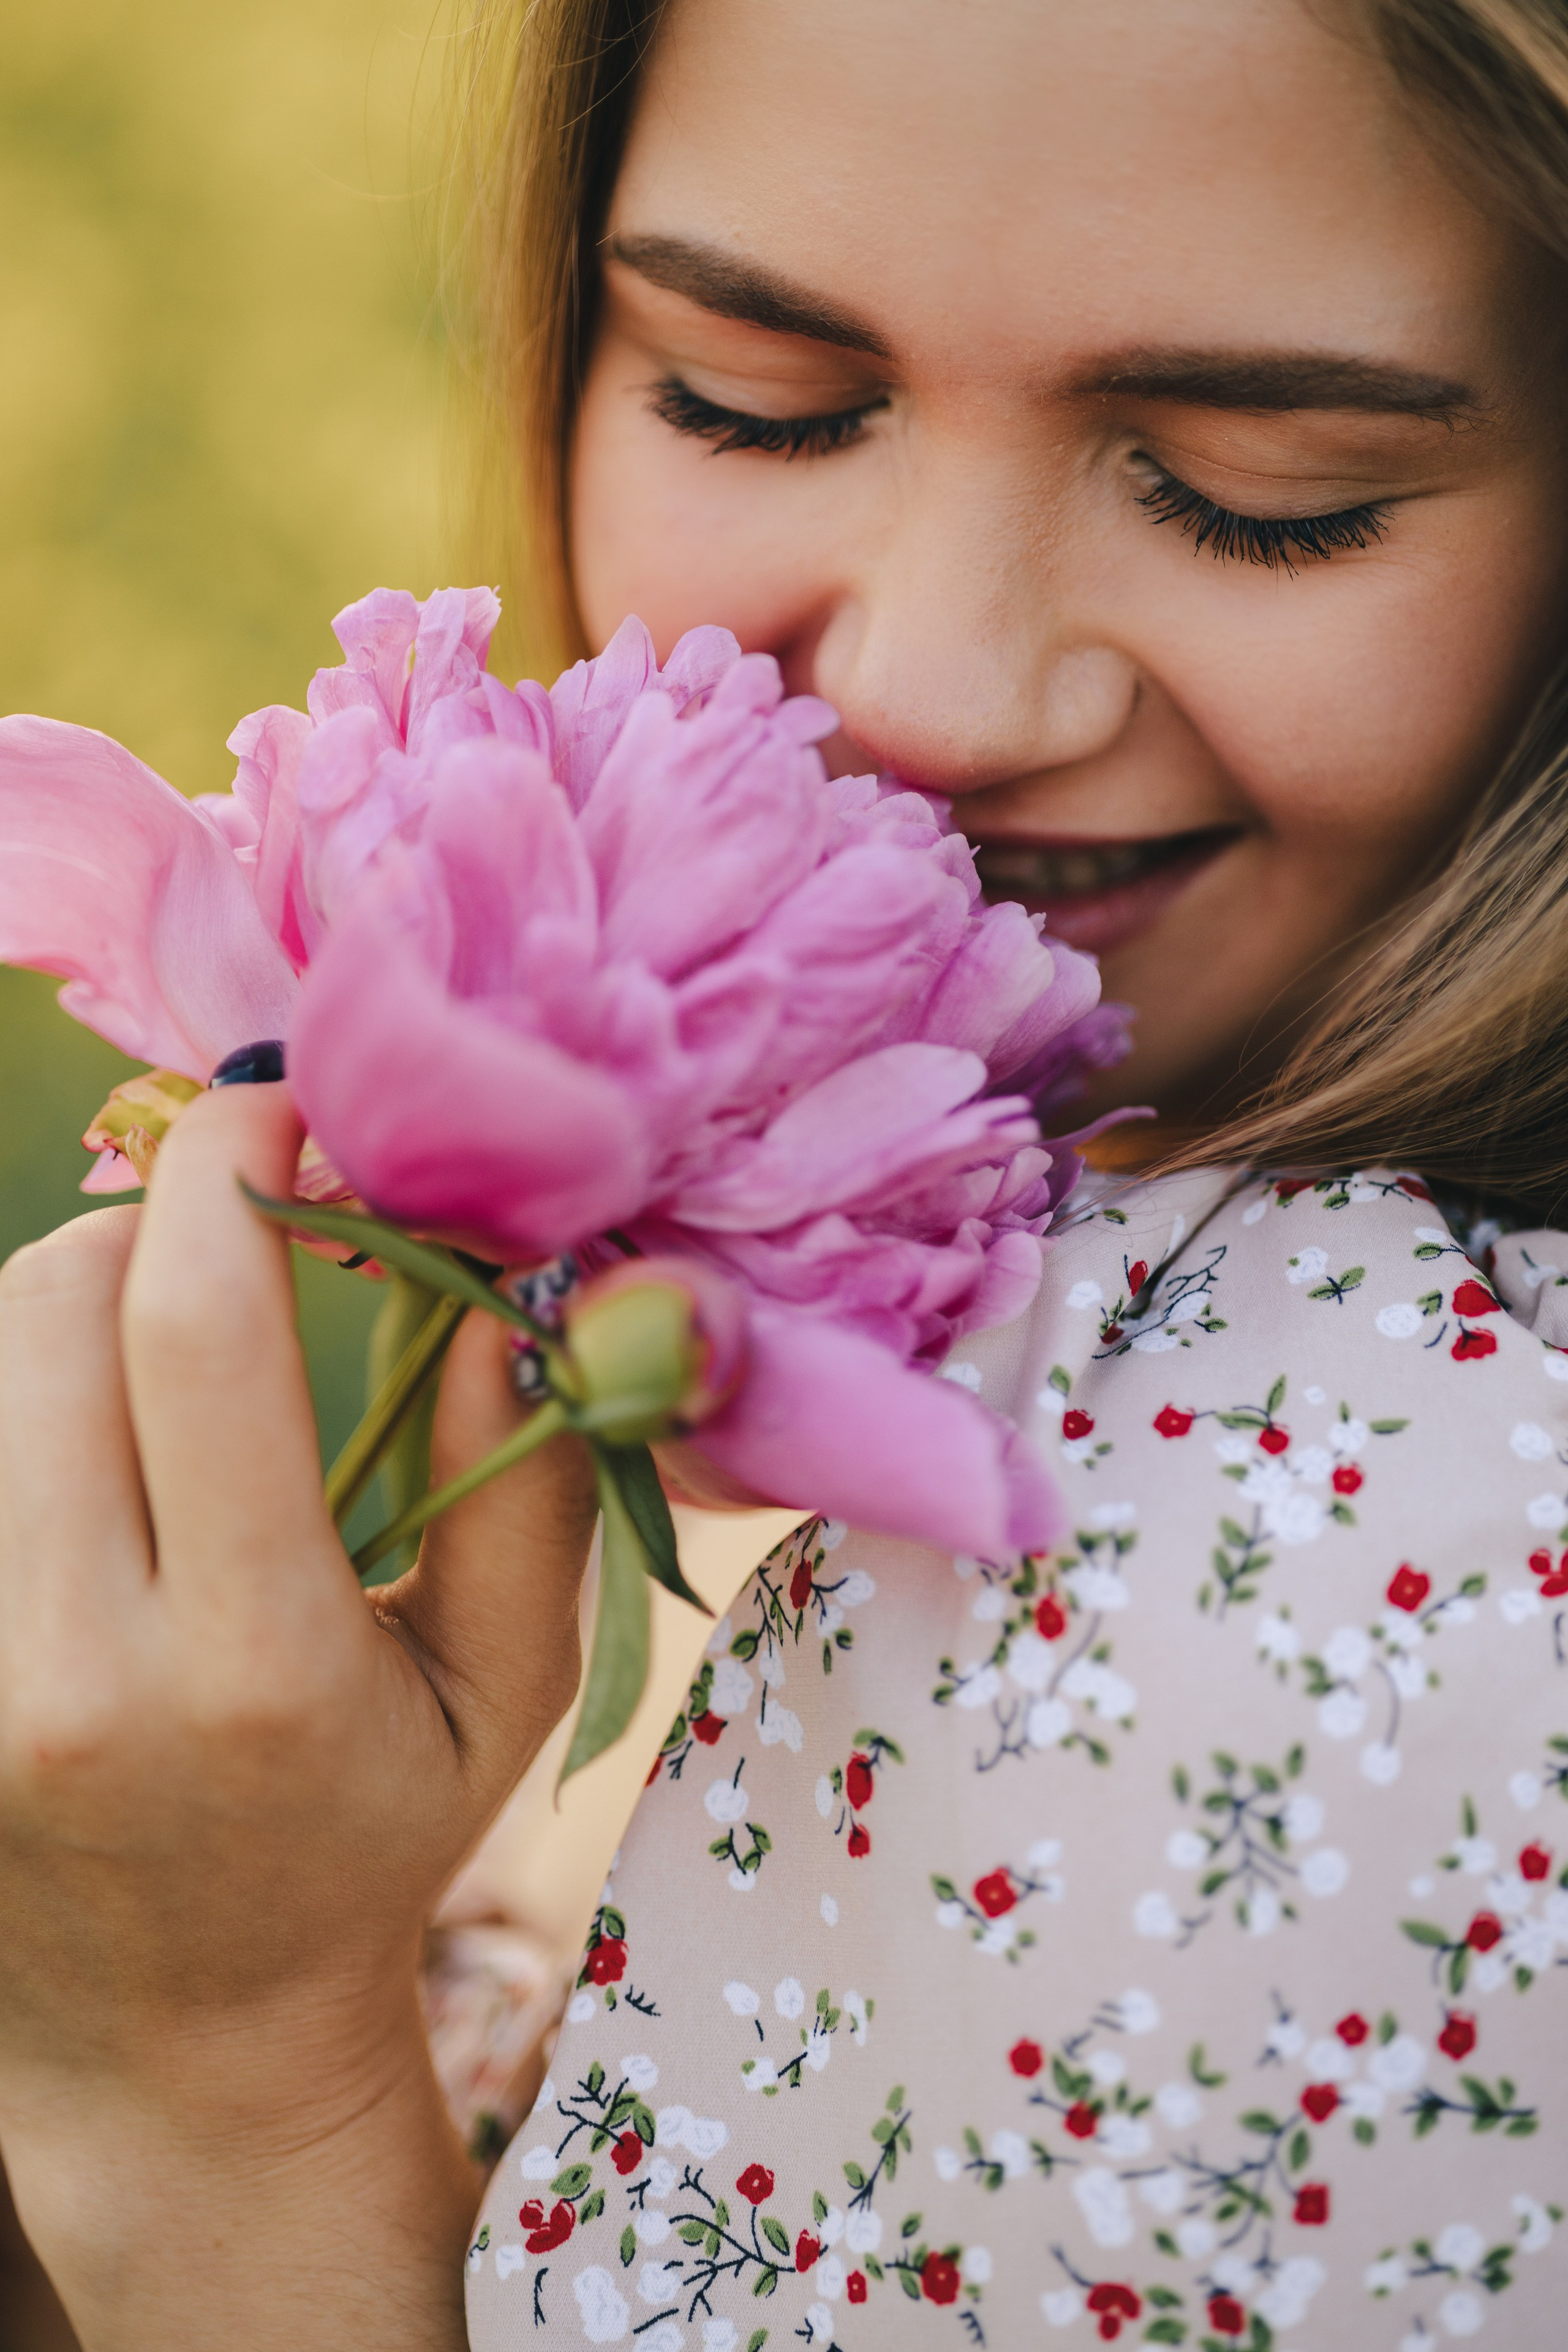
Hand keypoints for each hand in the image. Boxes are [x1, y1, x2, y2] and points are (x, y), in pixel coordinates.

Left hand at [0, 1085, 597, 2348]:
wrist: (184, 2031)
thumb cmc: (374, 1836)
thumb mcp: (507, 1685)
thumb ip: (527, 1481)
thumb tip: (505, 1278)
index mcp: (249, 1666)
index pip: (200, 1337)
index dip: (238, 1175)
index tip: (289, 1108)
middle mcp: (67, 1666)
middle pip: (51, 1305)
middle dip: (156, 1221)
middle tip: (245, 1239)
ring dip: (84, 1299)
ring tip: (173, 1352)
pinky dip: (33, 1389)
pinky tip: (102, 1440)